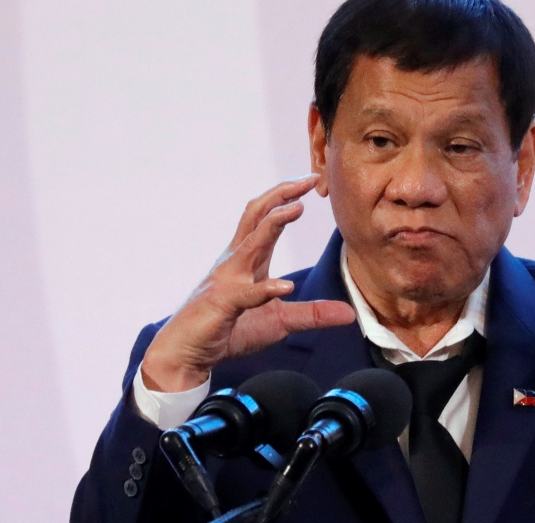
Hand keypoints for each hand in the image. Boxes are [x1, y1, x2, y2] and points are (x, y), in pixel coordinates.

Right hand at [142, 175, 355, 391]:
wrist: (185, 354)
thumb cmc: (228, 331)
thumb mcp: (279, 321)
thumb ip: (312, 314)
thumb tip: (349, 315)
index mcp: (247, 259)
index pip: (265, 218)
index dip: (287, 197)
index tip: (312, 181)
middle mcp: (235, 262)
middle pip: (256, 216)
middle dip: (281, 195)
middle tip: (308, 180)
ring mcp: (226, 280)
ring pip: (250, 244)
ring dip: (273, 224)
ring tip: (296, 209)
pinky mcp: (222, 305)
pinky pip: (245, 294)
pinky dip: (265, 288)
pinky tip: (285, 286)